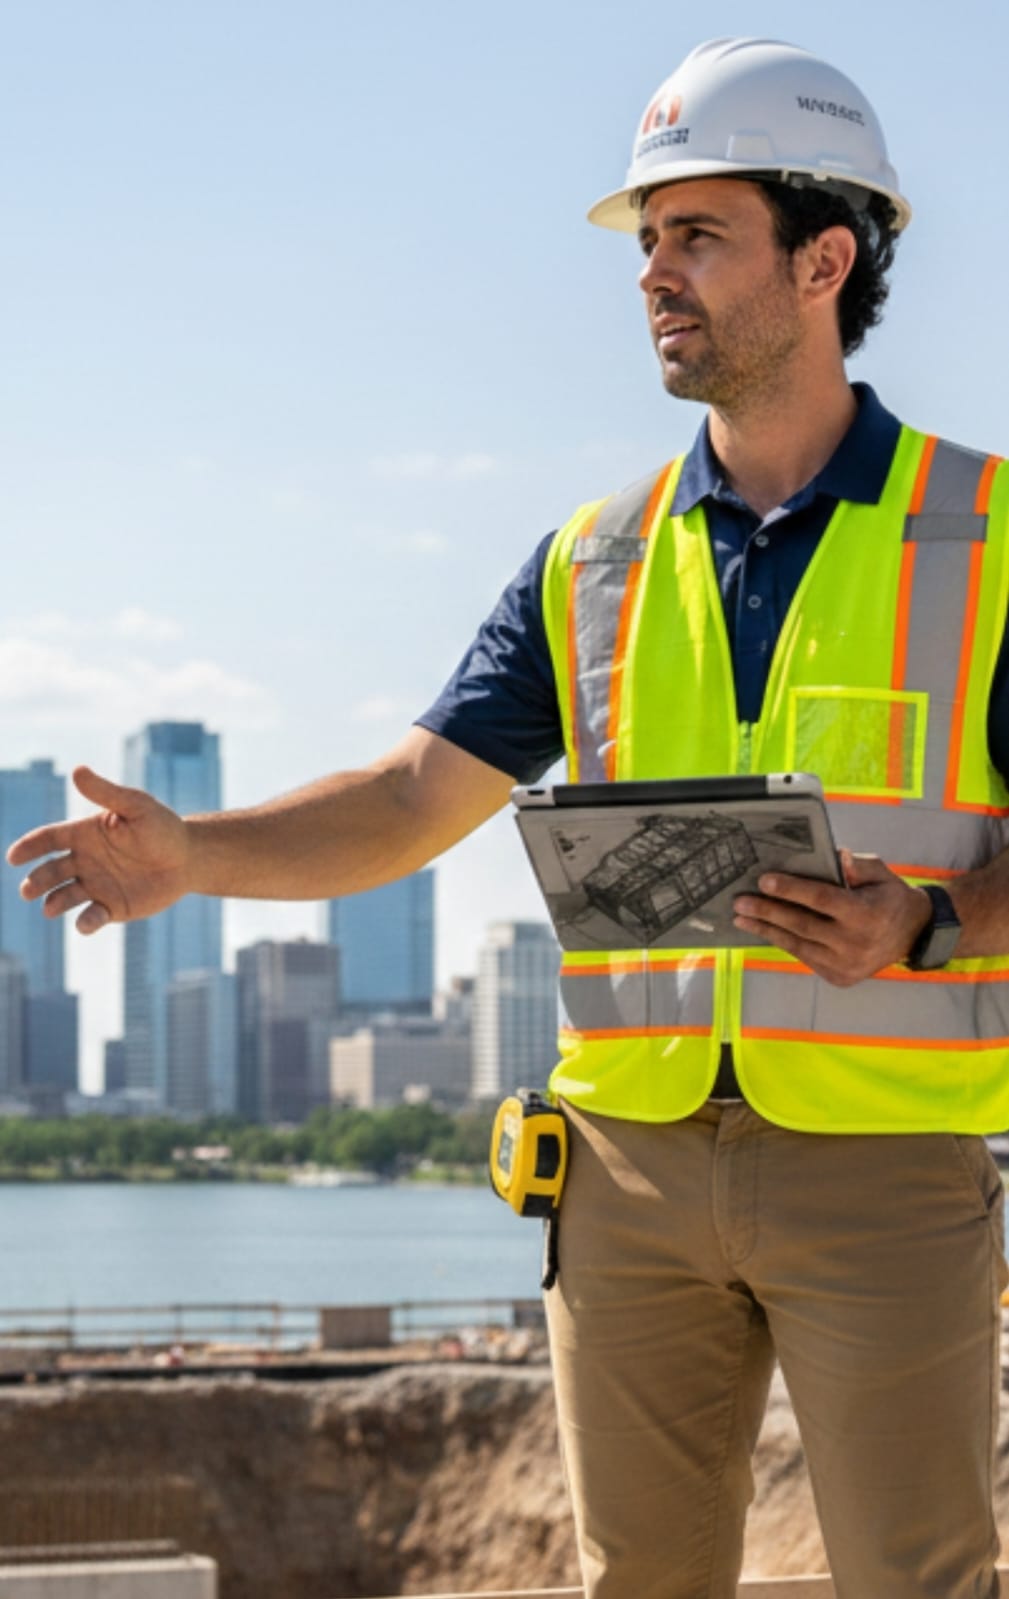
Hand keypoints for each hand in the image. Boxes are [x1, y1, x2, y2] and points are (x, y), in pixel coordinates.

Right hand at [6, 766, 192, 934]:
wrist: (189, 858)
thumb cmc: (162, 826)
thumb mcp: (135, 806)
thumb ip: (105, 793)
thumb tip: (76, 770)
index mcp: (85, 835)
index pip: (48, 839)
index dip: (29, 847)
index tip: (14, 857)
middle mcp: (85, 861)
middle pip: (50, 871)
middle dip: (36, 881)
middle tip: (27, 890)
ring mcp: (96, 885)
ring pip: (64, 897)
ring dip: (53, 903)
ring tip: (49, 908)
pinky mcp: (112, 907)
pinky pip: (92, 917)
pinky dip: (86, 922)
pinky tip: (86, 922)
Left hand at [732, 849, 933, 987]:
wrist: (913, 935)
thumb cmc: (889, 897)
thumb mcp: (880, 874)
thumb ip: (857, 865)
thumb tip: (835, 855)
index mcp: (866, 914)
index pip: (821, 899)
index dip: (791, 889)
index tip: (764, 880)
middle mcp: (855, 943)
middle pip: (802, 924)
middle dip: (767, 911)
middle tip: (740, 901)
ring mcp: (846, 964)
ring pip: (798, 945)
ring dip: (767, 930)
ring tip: (742, 918)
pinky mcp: (839, 977)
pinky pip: (805, 957)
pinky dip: (784, 943)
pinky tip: (765, 930)